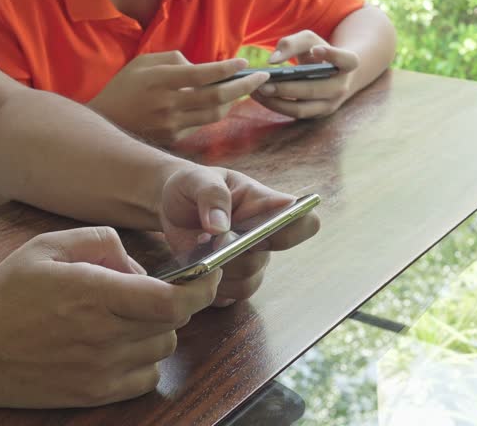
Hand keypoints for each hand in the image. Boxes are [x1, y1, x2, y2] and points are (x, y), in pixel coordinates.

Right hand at [0, 227, 220, 407]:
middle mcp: (104, 336)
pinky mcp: (95, 393)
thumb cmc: (5, 294)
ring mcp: (101, 370)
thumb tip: (136, 264)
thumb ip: (100, 241)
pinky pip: (146, 377)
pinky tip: (120, 343)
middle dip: (176, 300)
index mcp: (95, 295)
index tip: (210, 273)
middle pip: (173, 322)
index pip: (173, 300)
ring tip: (126, 315)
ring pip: (162, 347)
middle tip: (151, 288)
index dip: (203, 287)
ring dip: (158, 327)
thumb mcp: (47, 245)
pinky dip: (146, 358)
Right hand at [88, 51, 268, 145]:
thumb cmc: (126, 86)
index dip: (229, 68)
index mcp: (161, 80)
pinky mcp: (173, 138)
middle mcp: (168, 104)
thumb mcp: (144, 62)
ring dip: (234, 102)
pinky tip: (219, 103)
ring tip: (243, 90)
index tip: (245, 63)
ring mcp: (171, 124)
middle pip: (217, 97)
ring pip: (214, 114)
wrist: (105, 121)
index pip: (204, 74)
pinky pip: (201, 124)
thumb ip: (176, 61)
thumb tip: (204, 68)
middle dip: (245, 87)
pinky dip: (213, 112)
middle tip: (262, 79)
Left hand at [158, 167, 320, 306]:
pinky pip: (228, 296)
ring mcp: (250, 262)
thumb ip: (211, 195)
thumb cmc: (192, 187)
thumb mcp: (196, 180)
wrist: (171, 206)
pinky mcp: (230, 281)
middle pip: (264, 259)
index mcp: (266, 206)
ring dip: (218, 270)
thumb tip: (220, 227)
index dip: (291, 230)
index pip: (304, 222)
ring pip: (246, 282)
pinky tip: (197, 267)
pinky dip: (209, 286)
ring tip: (198, 248)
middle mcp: (264, 238)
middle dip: (233, 252)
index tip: (256, 230)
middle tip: (208, 237)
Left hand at [252, 30, 359, 118]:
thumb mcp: (310, 41)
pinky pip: (293, 114)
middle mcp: (342, 88)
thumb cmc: (318, 52)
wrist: (332, 74)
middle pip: (314, 90)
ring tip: (256, 91)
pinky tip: (259, 96)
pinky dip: (275, 106)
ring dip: (276, 102)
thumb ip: (292, 43)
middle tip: (263, 83)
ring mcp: (329, 105)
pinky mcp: (315, 115)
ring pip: (301, 109)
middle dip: (286, 88)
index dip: (333, 56)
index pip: (347, 60)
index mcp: (348, 65)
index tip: (316, 50)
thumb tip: (272, 61)